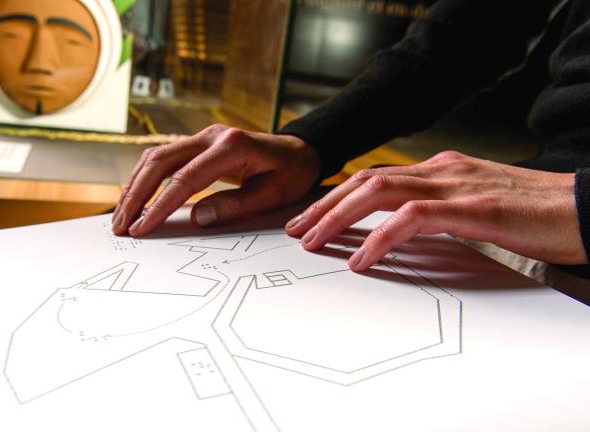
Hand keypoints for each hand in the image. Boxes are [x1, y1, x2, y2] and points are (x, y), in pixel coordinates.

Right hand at [112, 124, 320, 235]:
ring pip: (155, 156)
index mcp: (231, 146)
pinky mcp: (197, 144)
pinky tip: (135, 198)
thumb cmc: (291, 174)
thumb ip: (235, 206)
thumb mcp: (273, 195)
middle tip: (121, 226)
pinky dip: (145, 178)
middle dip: (136, 196)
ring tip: (121, 216)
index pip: (185, 178)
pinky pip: (163, 157)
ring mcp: (202, 136)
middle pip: (160, 161)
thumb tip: (197, 218)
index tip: (142, 229)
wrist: (300, 150)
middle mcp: (211, 135)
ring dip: (135, 186)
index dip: (160, 205)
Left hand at [285, 150, 586, 270]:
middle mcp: (442, 171)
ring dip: (339, 217)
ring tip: (314, 242)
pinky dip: (379, 237)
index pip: (377, 177)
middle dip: (326, 205)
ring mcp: (456, 185)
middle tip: (297, 230)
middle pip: (367, 180)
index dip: (339, 197)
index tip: (312, 219)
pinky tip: (360, 259)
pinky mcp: (472, 208)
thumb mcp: (477, 207)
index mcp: (442, 170)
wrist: (588, 208)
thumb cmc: (536, 213)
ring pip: (379, 191)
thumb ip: (441, 212)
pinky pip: (411, 218)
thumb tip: (402, 230)